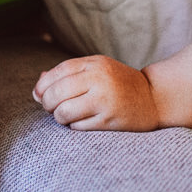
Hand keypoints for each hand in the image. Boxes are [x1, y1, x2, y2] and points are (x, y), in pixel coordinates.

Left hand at [32, 55, 159, 130]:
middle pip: (57, 92)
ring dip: (58, 116)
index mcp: (95, 64)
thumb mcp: (96, 69)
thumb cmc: (118, 83)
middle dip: (47, 102)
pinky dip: (73, 126)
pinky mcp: (110, 121)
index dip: (43, 84)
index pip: (58, 72)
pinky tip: (80, 122)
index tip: (38, 93)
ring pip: (64, 112)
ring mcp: (105, 101)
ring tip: (64, 115)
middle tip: (50, 106)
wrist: (154, 98)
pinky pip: (78, 127)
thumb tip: (37, 88)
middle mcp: (100, 80)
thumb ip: (67, 74)